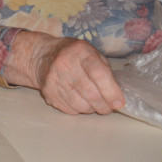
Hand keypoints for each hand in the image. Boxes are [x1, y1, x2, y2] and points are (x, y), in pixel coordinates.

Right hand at [5, 32, 124, 114]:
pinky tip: (80, 101)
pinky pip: (69, 109)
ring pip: (80, 105)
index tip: (119, 103)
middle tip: (108, 107)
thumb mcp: (92, 53)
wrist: (42, 55)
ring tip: (94, 104)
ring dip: (92, 109)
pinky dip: (79, 110)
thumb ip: (105, 71)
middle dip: (104, 105)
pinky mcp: (47, 92)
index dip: (111, 91)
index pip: (99, 74)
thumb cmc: (74, 55)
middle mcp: (65, 64)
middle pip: (90, 93)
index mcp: (81, 52)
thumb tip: (116, 97)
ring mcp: (54, 79)